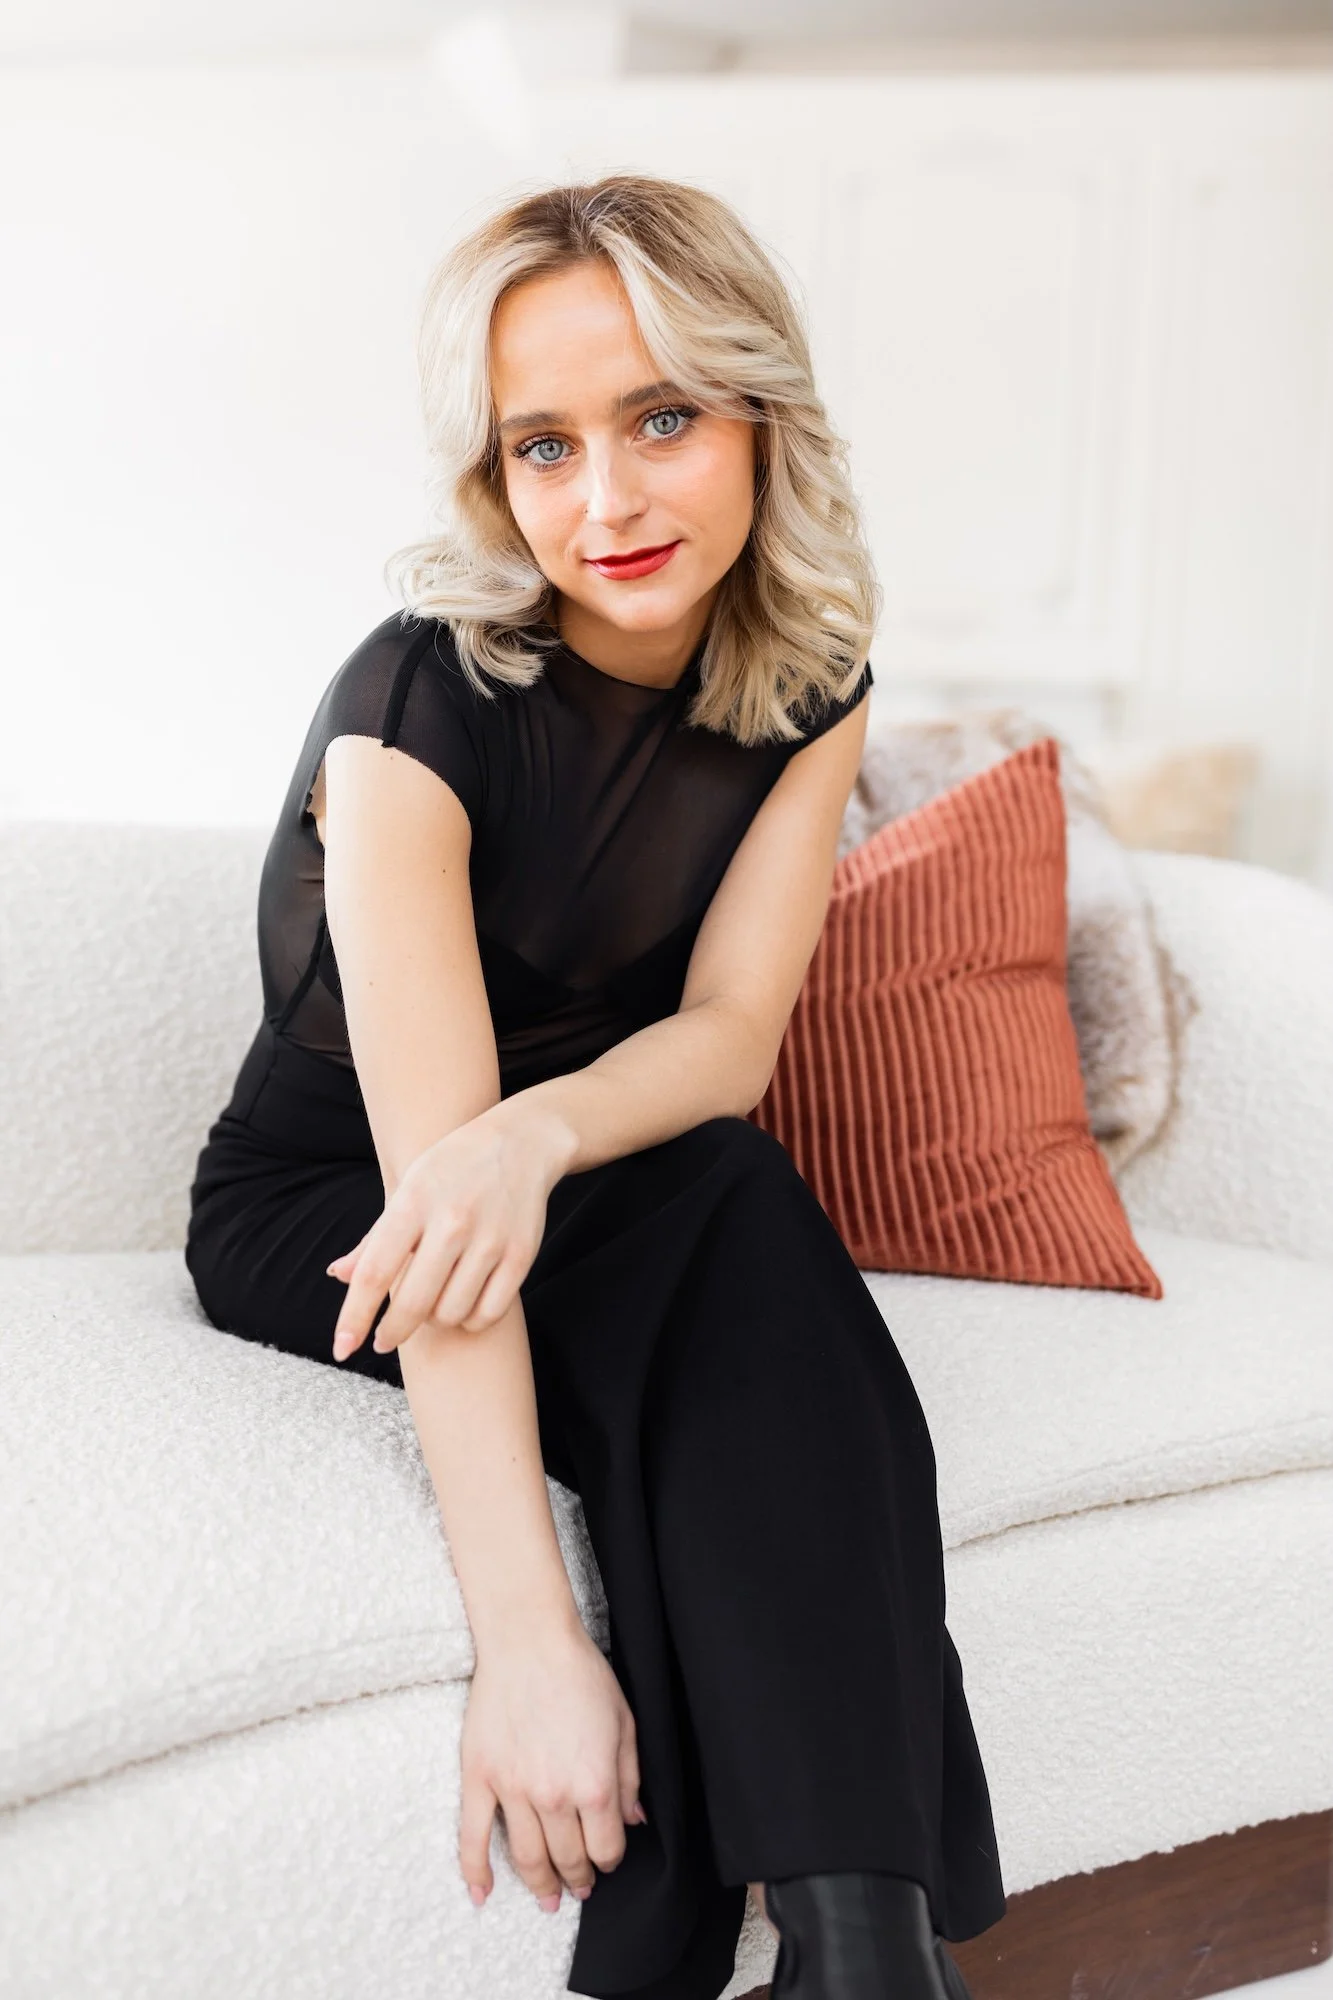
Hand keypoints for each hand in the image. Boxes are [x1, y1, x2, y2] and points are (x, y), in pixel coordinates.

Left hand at [327, 1104, 568, 1359]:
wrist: (521, 1142)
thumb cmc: (452, 1169)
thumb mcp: (408, 1189)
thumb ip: (375, 1238)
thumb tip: (338, 1276)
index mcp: (413, 1203)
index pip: (374, 1272)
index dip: (354, 1317)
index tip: (343, 1349)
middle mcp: (451, 1221)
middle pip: (413, 1303)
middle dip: (393, 1332)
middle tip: (385, 1339)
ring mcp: (490, 1239)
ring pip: (451, 1313)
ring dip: (436, 1320)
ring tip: (433, 1304)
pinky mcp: (521, 1254)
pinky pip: (489, 1312)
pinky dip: (471, 1321)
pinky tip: (464, 1307)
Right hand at [460, 1615, 645, 1912]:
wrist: (529, 1640)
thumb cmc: (581, 1674)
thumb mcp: (623, 1722)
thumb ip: (630, 1777)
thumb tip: (634, 1820)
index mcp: (595, 1784)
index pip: (606, 1847)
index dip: (610, 1859)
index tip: (607, 1858)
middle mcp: (554, 1796)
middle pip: (568, 1859)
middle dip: (578, 1879)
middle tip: (580, 1887)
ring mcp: (513, 1790)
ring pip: (527, 1857)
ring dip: (539, 1885)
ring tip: (547, 1898)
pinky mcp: (479, 1778)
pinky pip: (472, 1836)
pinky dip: (475, 1872)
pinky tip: (482, 1894)